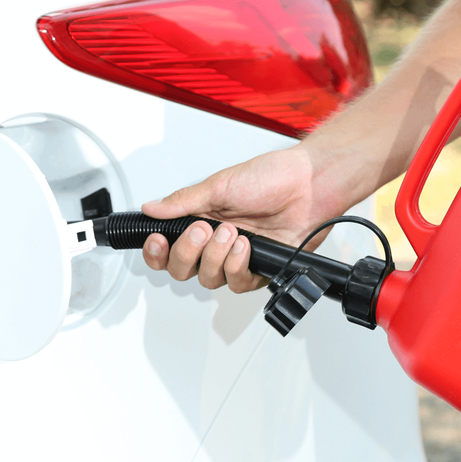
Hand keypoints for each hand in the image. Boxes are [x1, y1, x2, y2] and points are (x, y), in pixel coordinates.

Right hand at [140, 144, 349, 292]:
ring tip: (232, 233)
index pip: (168, 247)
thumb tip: (151, 209)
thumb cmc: (272, 178)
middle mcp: (216, 242)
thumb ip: (183, 202)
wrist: (309, 185)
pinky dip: (238, 266)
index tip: (157, 241)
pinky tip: (246, 247)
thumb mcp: (220, 185)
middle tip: (202, 230)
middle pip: (183, 270)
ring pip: (209, 279)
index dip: (158, 252)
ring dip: (216, 258)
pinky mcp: (259, 269)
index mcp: (202, 219)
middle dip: (187, 253)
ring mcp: (237, 257)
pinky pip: (238, 283)